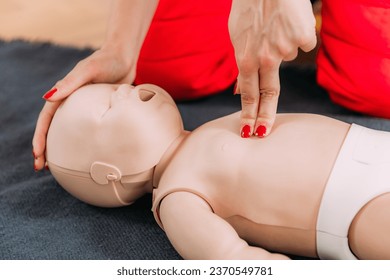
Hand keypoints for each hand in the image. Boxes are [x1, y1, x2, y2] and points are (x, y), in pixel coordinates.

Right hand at [32, 47, 135, 170]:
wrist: (125, 58)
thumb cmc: (106, 61)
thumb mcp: (88, 70)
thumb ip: (70, 83)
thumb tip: (47, 98)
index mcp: (65, 94)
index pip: (47, 119)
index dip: (40, 136)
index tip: (37, 154)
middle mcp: (71, 102)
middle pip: (53, 128)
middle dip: (45, 148)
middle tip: (42, 168)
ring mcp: (84, 108)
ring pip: (67, 131)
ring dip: (60, 148)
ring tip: (56, 167)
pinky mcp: (97, 111)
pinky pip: (85, 129)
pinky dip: (80, 142)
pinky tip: (83, 154)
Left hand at [229, 0, 316, 137]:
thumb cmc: (249, 8)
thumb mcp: (236, 37)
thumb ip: (241, 63)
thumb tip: (238, 89)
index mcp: (246, 58)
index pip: (248, 94)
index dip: (248, 114)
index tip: (247, 131)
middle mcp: (266, 58)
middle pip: (269, 94)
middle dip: (265, 117)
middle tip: (263, 133)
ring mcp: (285, 49)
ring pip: (288, 57)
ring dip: (283, 46)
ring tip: (275, 26)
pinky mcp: (302, 38)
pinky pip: (303, 44)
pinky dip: (298, 35)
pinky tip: (289, 22)